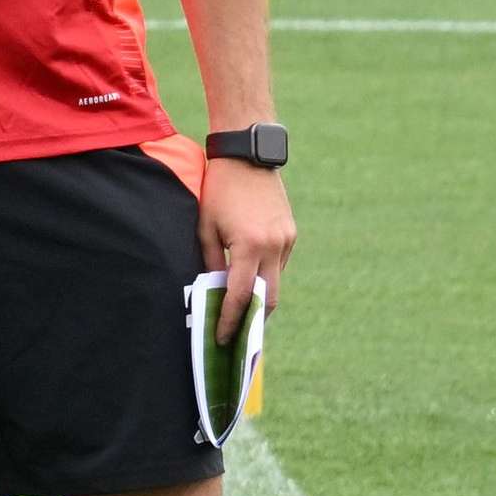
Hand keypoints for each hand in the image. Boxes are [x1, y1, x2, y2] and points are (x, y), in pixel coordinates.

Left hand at [199, 158, 294, 334]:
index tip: (222, 338)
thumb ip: (211, 260)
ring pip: (276, 281)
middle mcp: (274, 246)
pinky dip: (266, 274)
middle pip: (269, 298)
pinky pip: (279, 263)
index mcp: (250, 246)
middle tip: (239, 336)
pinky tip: (252, 280)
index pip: (241, 295)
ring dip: (261, 297)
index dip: (231, 320)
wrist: (247, 158)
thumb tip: (214, 289)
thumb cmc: (218, 190)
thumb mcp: (205, 226)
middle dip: (254, 319)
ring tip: (243, 313)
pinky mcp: (291, 233)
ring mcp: (287, 240)